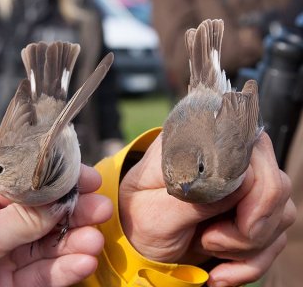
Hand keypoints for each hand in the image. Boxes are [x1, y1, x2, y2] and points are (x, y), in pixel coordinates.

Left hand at [0, 165, 111, 286]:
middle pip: (43, 214)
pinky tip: (83, 262)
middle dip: (74, 212)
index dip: (59, 181)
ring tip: (95, 240)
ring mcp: (3, 253)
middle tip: (100, 209)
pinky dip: (64, 268)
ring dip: (74, 242)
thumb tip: (58, 204)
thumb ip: (22, 219)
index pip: (28, 183)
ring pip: (47, 244)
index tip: (88, 180)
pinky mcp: (10, 281)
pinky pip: (42, 273)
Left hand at [119, 132, 295, 286]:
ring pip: (280, 213)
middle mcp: (225, 160)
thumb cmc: (139, 219)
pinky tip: (221, 272)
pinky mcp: (250, 212)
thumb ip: (194, 199)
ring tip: (205, 247)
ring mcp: (242, 186)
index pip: (252, 150)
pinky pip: (273, 238)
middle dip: (251, 227)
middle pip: (275, 183)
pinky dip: (250, 263)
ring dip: (247, 247)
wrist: (139, 239)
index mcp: (198, 146)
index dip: (257, 191)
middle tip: (210, 241)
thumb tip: (238, 188)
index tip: (238, 225)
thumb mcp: (155, 213)